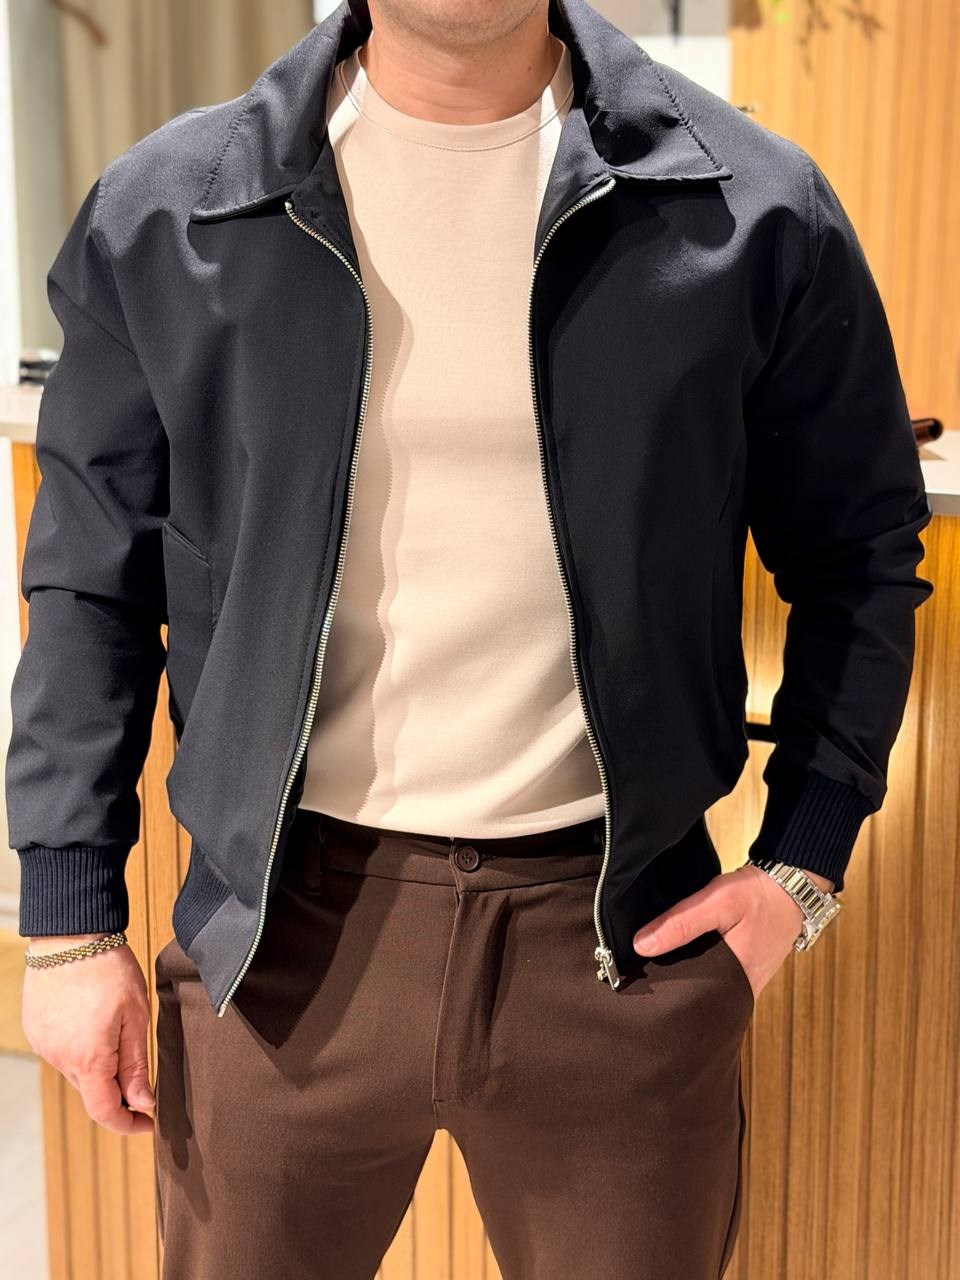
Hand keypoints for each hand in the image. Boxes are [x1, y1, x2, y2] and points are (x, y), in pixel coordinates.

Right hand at [22, 934, 155, 1134]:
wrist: (70, 935)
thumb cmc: (109, 969)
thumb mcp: (136, 1015)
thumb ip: (137, 1064)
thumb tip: (143, 1103)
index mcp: (88, 1059)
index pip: (106, 1112)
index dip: (129, 1124)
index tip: (149, 1122)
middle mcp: (59, 1059)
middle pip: (92, 1092)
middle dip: (118, 1089)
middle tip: (142, 1069)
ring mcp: (43, 1046)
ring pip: (77, 1072)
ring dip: (99, 1066)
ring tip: (116, 1030)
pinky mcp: (35, 1031)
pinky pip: (62, 1053)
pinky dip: (81, 1049)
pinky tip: (93, 1021)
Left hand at [631, 863, 834, 1001]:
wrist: (791, 887)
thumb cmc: (759, 895)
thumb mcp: (718, 901)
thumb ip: (681, 922)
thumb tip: (641, 945)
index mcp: (736, 984)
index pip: (690, 1003)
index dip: (663, 997)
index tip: (636, 989)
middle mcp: (741, 991)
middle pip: (696, 999)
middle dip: (671, 990)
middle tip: (638, 979)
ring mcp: (744, 983)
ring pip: (705, 989)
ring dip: (684, 977)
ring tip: (653, 969)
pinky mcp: (743, 972)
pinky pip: (715, 978)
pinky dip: (698, 968)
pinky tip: (679, 957)